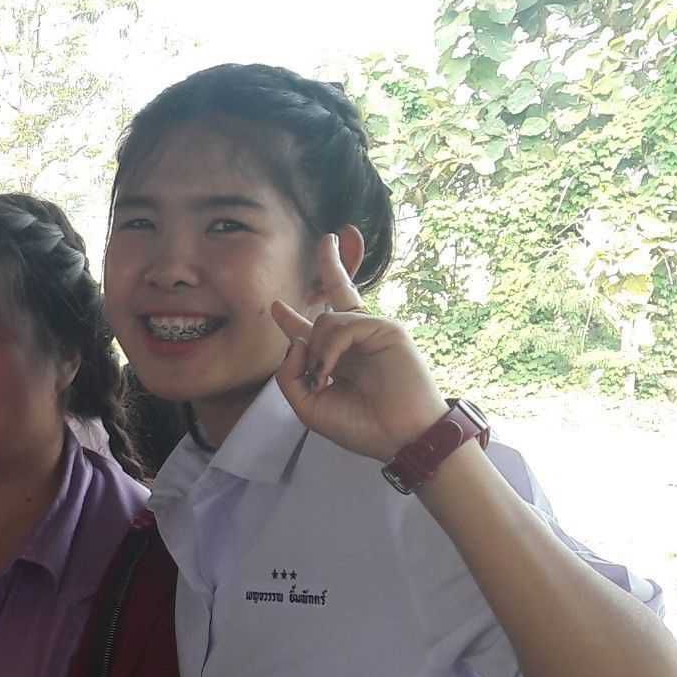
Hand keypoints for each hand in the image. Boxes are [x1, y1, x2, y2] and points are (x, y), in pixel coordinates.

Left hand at [269, 232, 447, 464]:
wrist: (400, 437)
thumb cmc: (361, 427)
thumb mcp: (308, 406)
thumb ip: (290, 375)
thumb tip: (295, 340)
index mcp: (340, 360)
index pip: (313, 333)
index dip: (293, 320)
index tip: (276, 307)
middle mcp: (356, 342)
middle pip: (339, 296)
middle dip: (331, 266)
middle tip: (327, 239)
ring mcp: (373, 332)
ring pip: (328, 321)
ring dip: (316, 350)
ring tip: (323, 377)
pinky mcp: (387, 328)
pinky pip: (344, 325)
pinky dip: (330, 348)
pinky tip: (330, 370)